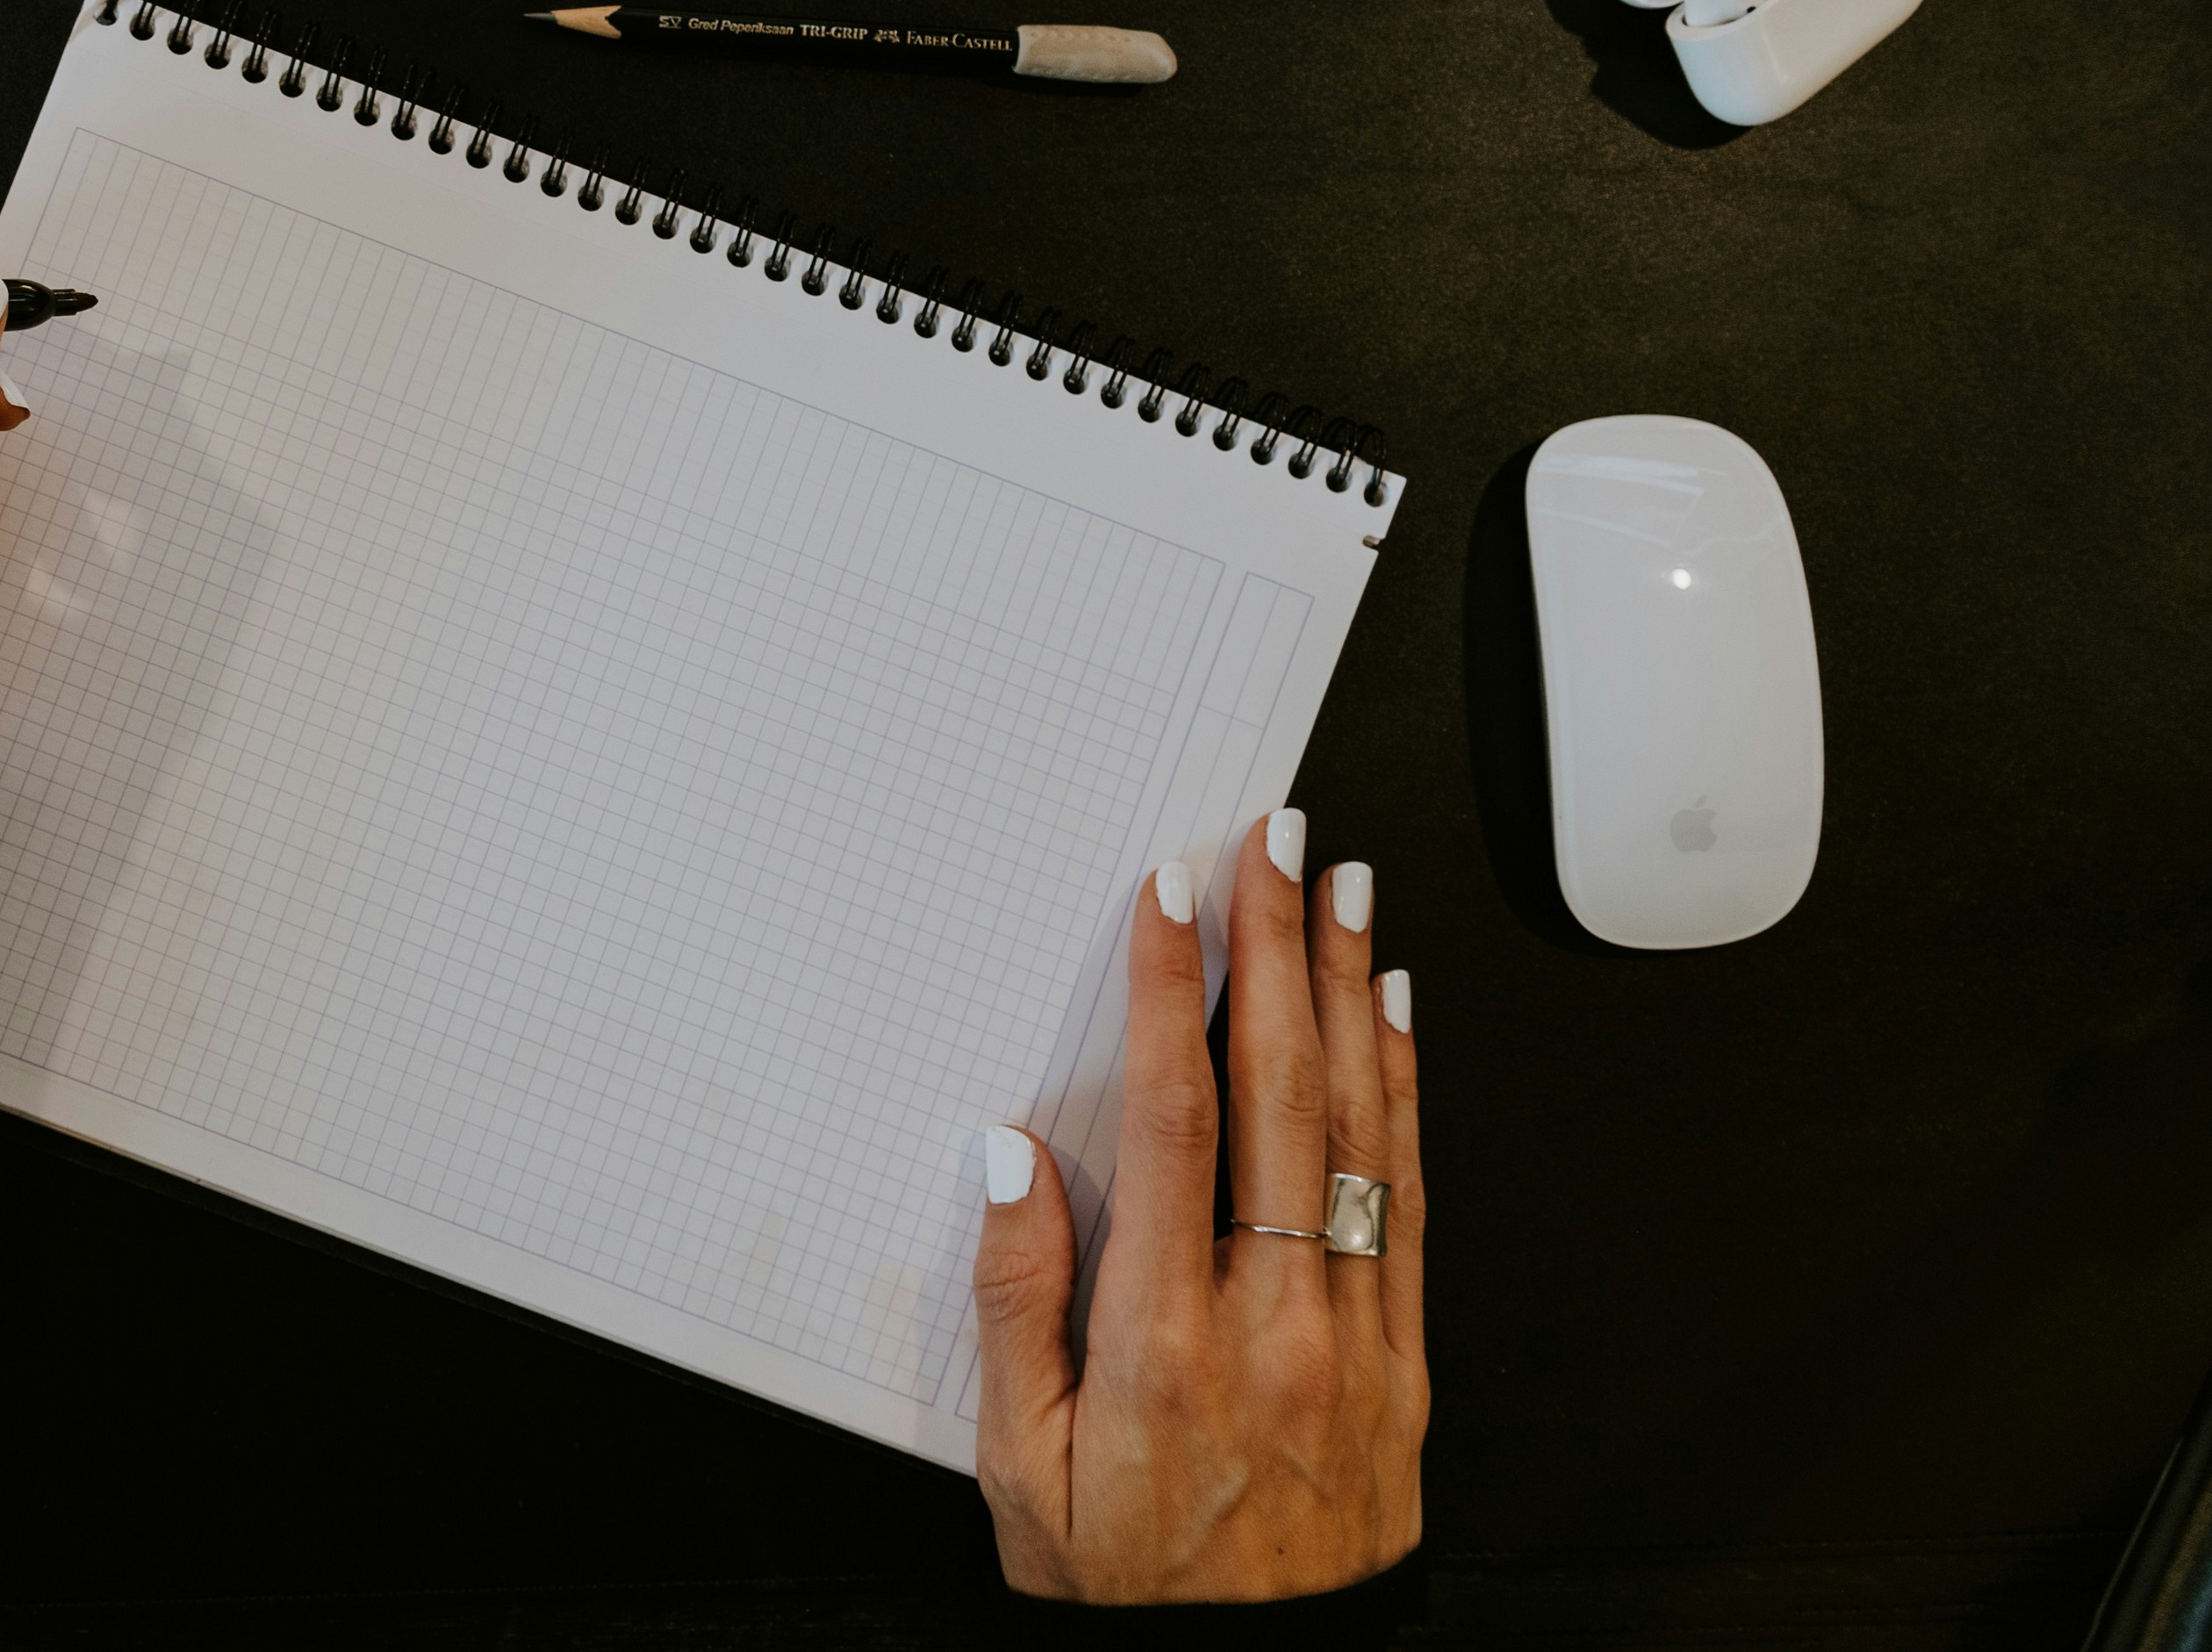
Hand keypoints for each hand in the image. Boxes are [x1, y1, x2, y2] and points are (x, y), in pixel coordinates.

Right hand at [973, 810, 1425, 1602]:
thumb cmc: (1133, 1590)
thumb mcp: (1022, 1474)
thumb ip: (1017, 1310)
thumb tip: (1012, 1163)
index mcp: (1165, 1340)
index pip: (1178, 1123)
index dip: (1176, 995)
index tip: (1172, 899)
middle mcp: (1274, 1320)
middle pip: (1282, 1095)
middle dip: (1280, 951)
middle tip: (1279, 843)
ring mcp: (1354, 1336)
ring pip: (1358, 1130)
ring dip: (1352, 994)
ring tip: (1347, 893)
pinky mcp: (1403, 1359)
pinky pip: (1407, 1199)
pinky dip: (1403, 1095)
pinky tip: (1395, 1019)